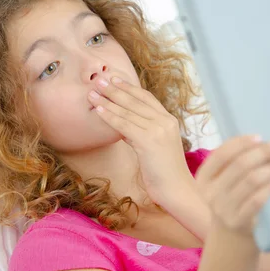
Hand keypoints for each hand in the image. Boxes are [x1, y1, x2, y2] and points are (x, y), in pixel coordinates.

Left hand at [87, 76, 191, 206]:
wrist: (177, 191)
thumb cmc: (164, 174)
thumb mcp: (153, 148)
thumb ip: (140, 134)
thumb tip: (122, 127)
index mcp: (169, 121)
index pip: (147, 98)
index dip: (129, 87)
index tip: (114, 79)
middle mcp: (165, 122)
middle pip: (135, 100)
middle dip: (115, 89)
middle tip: (98, 80)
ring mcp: (159, 130)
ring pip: (128, 111)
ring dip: (108, 101)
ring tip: (92, 93)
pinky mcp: (149, 141)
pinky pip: (124, 125)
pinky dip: (110, 116)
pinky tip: (98, 111)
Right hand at [195, 135, 269, 237]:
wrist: (230, 239)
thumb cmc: (232, 203)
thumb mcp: (222, 184)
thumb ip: (232, 166)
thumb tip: (261, 142)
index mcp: (204, 177)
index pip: (221, 154)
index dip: (241, 143)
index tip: (260, 137)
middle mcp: (210, 193)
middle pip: (239, 165)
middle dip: (262, 153)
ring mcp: (223, 209)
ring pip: (250, 181)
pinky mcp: (238, 222)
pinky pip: (256, 201)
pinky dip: (268, 188)